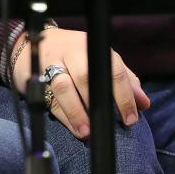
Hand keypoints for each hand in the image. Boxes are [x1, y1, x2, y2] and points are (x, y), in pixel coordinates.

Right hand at [10, 27, 149, 138]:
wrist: (30, 42)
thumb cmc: (72, 54)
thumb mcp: (99, 61)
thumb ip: (123, 79)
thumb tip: (144, 102)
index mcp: (92, 48)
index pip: (113, 70)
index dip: (124, 97)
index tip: (130, 119)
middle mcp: (71, 51)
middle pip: (85, 76)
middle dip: (98, 103)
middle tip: (107, 124)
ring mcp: (49, 61)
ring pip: (63, 86)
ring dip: (76, 111)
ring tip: (86, 131)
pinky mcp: (33, 74)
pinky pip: (47, 96)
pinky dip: (62, 114)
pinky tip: (72, 126)